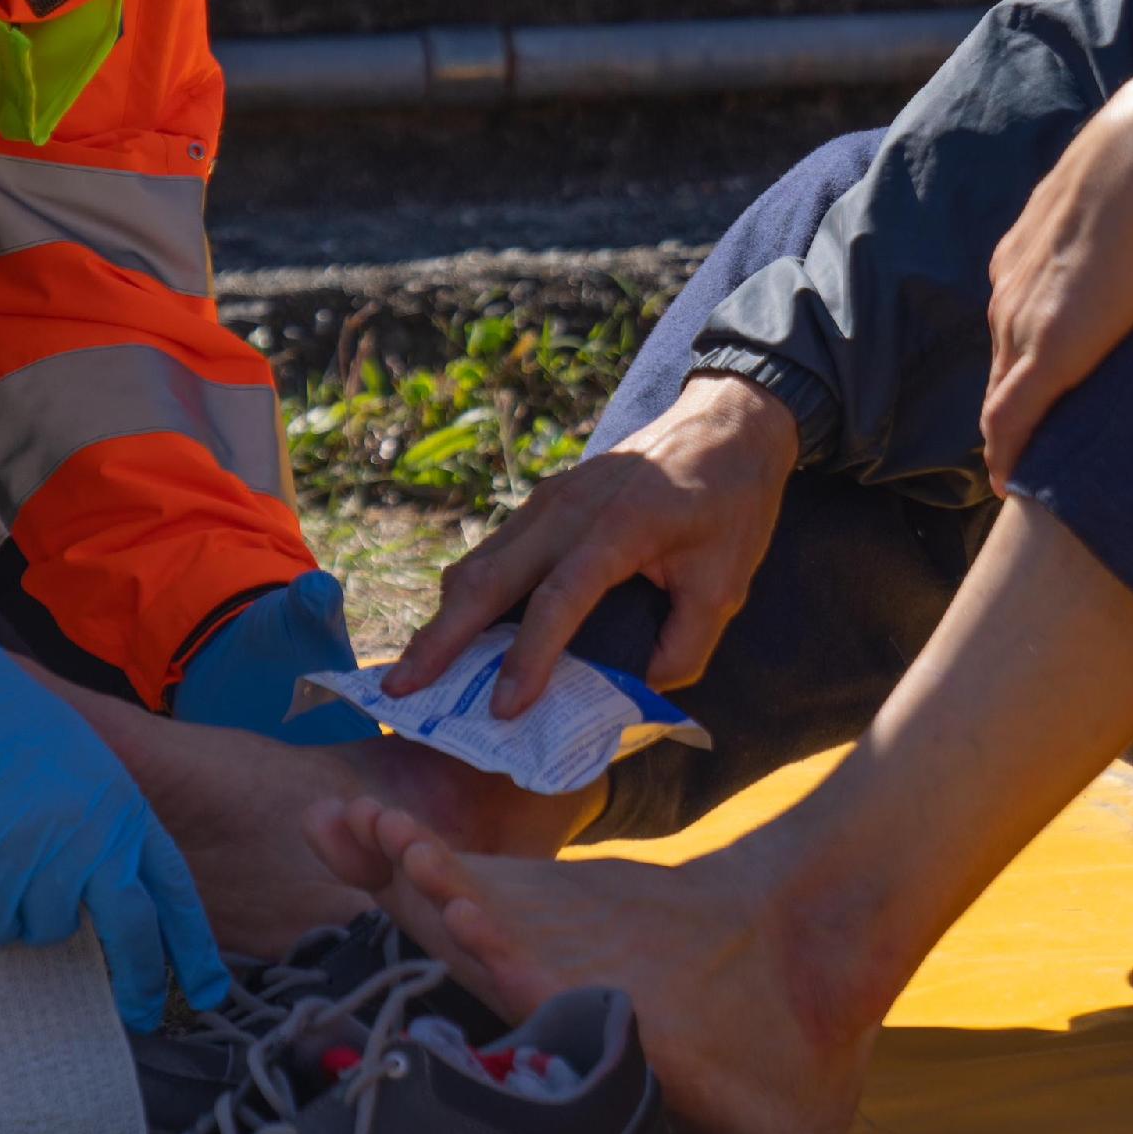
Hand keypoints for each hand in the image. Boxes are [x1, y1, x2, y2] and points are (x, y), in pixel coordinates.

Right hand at [0, 602, 230, 1027]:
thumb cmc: (4, 715)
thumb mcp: (79, 757)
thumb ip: (98, 817)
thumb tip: (101, 881)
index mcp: (123, 805)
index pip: (172, 888)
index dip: (192, 944)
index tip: (209, 990)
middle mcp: (94, 837)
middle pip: (133, 929)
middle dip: (140, 980)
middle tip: (141, 1015)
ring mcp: (43, 858)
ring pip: (50, 931)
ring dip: (28, 918)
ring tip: (3, 866)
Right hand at [394, 374, 795, 716]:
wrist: (727, 424)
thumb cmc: (731, 504)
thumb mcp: (726, 583)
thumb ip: (681, 646)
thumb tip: (629, 694)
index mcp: (617, 527)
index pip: (559, 600)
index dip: (529, 658)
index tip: (504, 709)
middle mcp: (568, 509)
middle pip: (488, 578)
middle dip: (441, 638)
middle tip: (401, 689)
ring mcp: (550, 501)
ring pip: (480, 564)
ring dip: (444, 620)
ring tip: (413, 673)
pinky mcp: (544, 502)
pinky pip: (494, 552)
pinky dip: (468, 596)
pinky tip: (455, 635)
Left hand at [979, 78, 1132, 493]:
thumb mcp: (1116, 194)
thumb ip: (1118, 218)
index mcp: (1024, 252)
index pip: (1015, 320)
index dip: (1024, 358)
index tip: (1036, 391)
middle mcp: (1008, 290)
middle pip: (1001, 361)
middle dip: (1012, 402)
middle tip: (1033, 445)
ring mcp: (1021, 322)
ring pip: (1003, 392)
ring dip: (1015, 430)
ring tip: (1031, 468)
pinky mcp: (1046, 353)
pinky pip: (1010, 419)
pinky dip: (1009, 453)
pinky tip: (1012, 482)